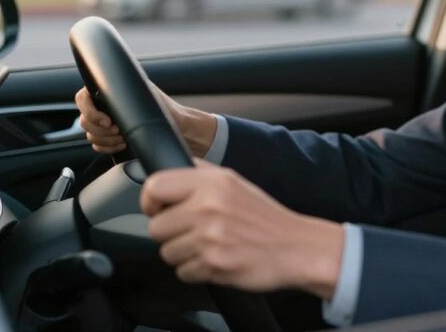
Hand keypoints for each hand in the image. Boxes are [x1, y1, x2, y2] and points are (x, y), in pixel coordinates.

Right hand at [75, 85, 217, 156]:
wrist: (175, 126)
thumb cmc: (164, 107)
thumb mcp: (147, 94)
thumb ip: (128, 90)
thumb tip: (117, 90)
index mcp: (108, 93)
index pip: (82, 98)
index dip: (90, 111)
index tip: (108, 121)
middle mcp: (104, 107)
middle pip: (84, 120)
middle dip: (101, 130)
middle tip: (118, 131)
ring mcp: (105, 124)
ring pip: (90, 135)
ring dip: (106, 139)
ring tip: (124, 138)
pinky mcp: (110, 138)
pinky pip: (97, 146)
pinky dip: (108, 148)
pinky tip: (123, 145)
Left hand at [141, 160, 343, 296]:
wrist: (295, 247)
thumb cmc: (264, 218)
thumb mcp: (234, 182)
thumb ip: (200, 174)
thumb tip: (167, 172)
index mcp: (212, 182)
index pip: (155, 187)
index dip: (151, 202)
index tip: (160, 210)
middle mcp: (208, 206)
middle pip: (155, 227)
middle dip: (171, 234)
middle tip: (194, 232)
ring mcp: (210, 236)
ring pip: (166, 253)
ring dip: (184, 254)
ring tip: (209, 247)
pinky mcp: (213, 264)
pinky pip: (182, 272)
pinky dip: (197, 271)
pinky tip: (217, 259)